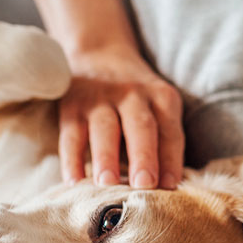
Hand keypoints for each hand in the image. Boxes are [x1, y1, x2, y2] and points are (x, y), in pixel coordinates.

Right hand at [59, 44, 183, 189]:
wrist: (99, 55)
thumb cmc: (137, 99)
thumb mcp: (158, 107)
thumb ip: (163, 141)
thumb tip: (166, 187)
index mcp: (162, 98)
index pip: (170, 132)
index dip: (172, 159)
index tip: (170, 187)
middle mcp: (133, 95)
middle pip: (140, 126)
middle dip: (143, 156)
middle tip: (144, 184)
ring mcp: (100, 98)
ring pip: (104, 129)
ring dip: (106, 157)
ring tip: (107, 184)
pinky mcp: (72, 105)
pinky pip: (71, 135)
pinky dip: (71, 159)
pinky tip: (73, 182)